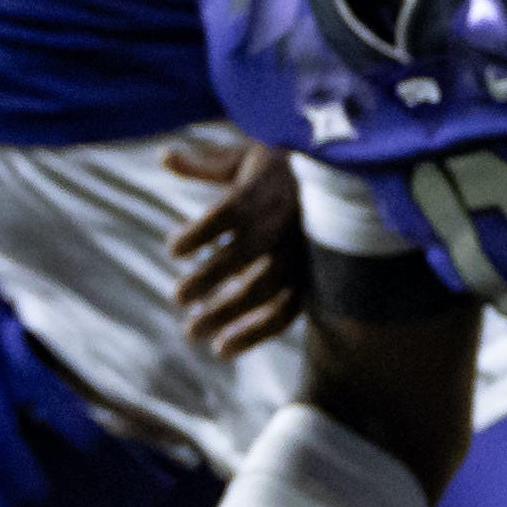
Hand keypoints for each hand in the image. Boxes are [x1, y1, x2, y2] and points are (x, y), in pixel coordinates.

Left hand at [168, 138, 302, 358]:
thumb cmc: (280, 166)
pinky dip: (256, 334)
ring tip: (192, 332)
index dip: (201, 232)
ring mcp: (297, 254)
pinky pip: (285, 312)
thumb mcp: (245, 157)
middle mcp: (281, 225)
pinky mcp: (308, 278)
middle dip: (208, 279)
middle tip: (178, 298)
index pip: (229, 212)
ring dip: (226, 314)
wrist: (340, 177)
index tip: (173, 248)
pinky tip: (224, 350)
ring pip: (263, 290)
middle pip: (243, 256)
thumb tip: (165, 156)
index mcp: (262, 192)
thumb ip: (205, 163)